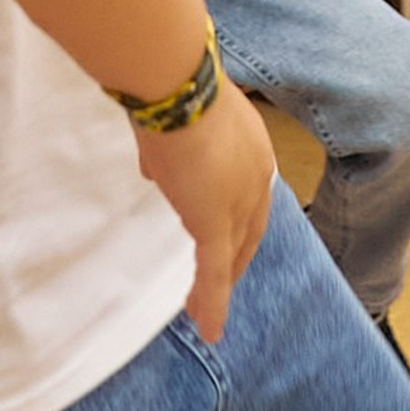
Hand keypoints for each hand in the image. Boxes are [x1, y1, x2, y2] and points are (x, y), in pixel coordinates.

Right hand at [134, 78, 276, 339]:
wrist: (176, 83)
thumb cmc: (172, 82)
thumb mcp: (175, 116)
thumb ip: (171, 146)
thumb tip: (154, 166)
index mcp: (252, 147)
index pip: (248, 193)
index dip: (237, 217)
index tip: (222, 234)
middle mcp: (255, 176)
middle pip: (247, 228)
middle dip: (234, 257)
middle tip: (220, 282)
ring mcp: (236, 202)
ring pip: (231, 253)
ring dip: (216, 284)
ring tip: (201, 310)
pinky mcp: (214, 222)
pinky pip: (214, 272)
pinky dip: (212, 302)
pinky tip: (208, 328)